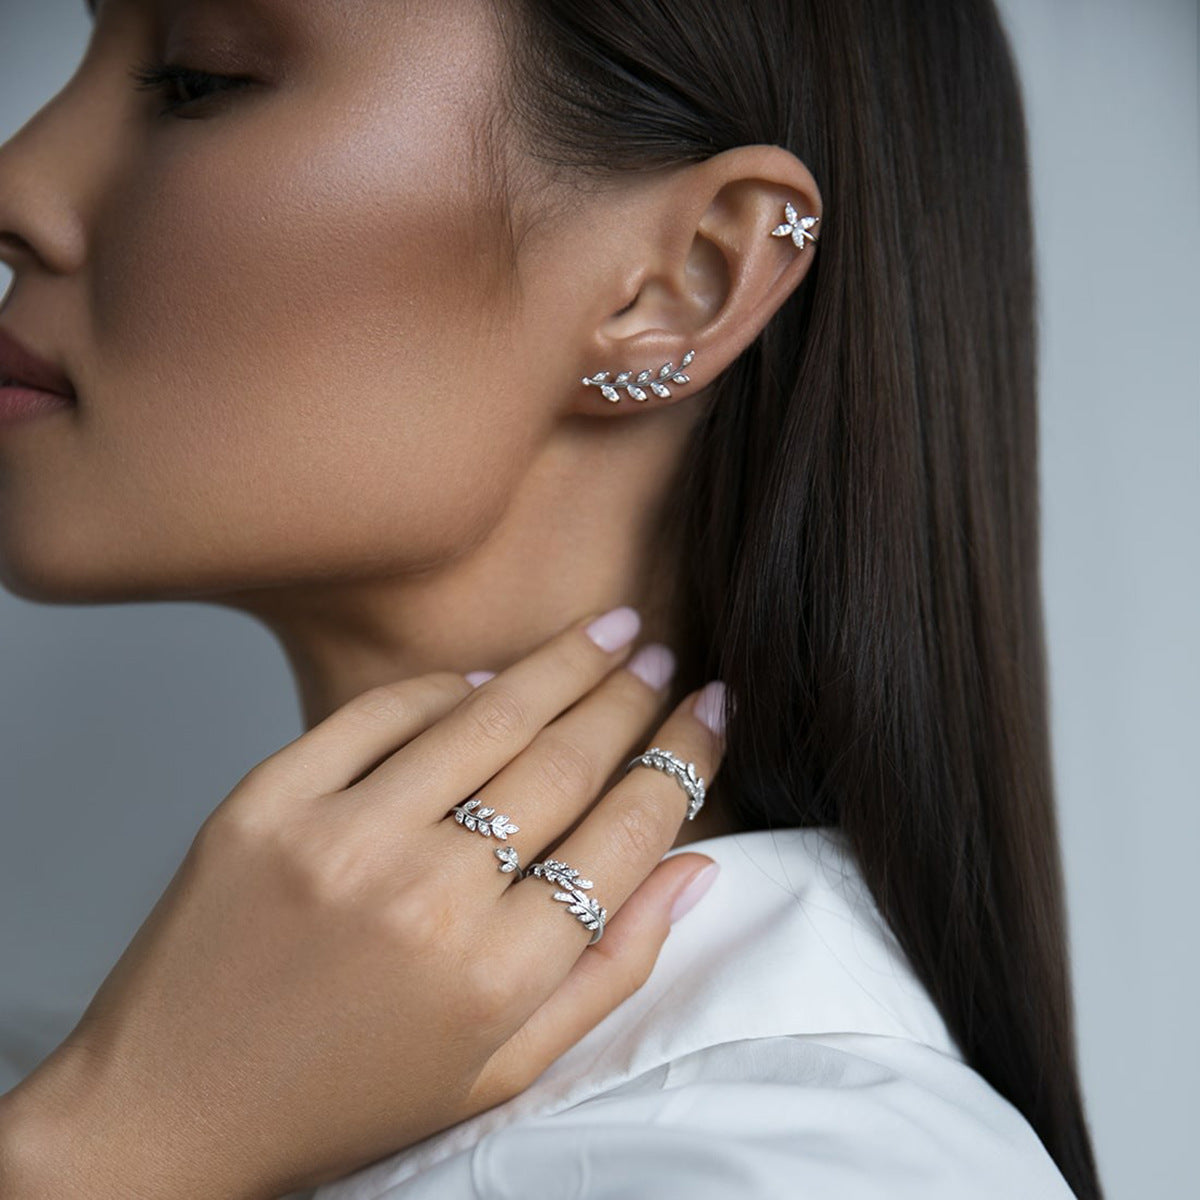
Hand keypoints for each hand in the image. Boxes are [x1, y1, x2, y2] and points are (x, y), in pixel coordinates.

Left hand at [0, 607, 725, 1198]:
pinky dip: (444, 685)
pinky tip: (489, 676)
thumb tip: (695, 870)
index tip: (713, 711)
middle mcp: (427, 896)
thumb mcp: (500, 1071)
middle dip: (632, 699)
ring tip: (612, 631)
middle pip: (566, 762)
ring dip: (562, 665)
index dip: (685, 758)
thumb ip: (610, 972)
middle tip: (667, 659)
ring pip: (487, 719)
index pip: (626, 833)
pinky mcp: (269, 799)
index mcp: (496, 976)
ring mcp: (340, 836)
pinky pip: (380, 711)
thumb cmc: (345, 1099)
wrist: (165, 1108)